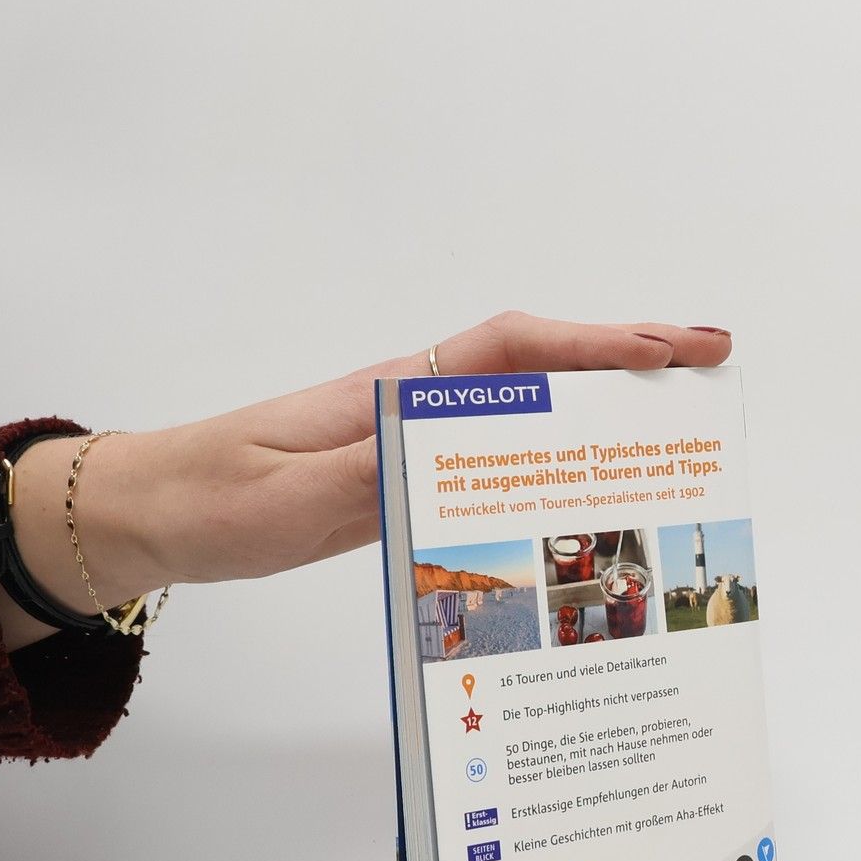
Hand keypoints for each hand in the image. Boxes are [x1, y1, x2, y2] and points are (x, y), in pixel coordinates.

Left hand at [0, 313, 732, 648]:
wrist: (148, 515)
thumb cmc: (211, 497)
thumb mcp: (288, 497)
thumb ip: (372, 478)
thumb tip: (459, 458)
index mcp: (396, 391)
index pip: (517, 351)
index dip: (599, 344)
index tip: (673, 348)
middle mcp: (417, 405)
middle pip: (542, 371)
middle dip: (628, 365)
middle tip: (712, 371)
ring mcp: (415, 441)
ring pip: (528, 415)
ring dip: (601, 414)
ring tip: (677, 430)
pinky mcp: (405, 480)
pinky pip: (497, 463)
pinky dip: (553, 462)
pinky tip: (586, 491)